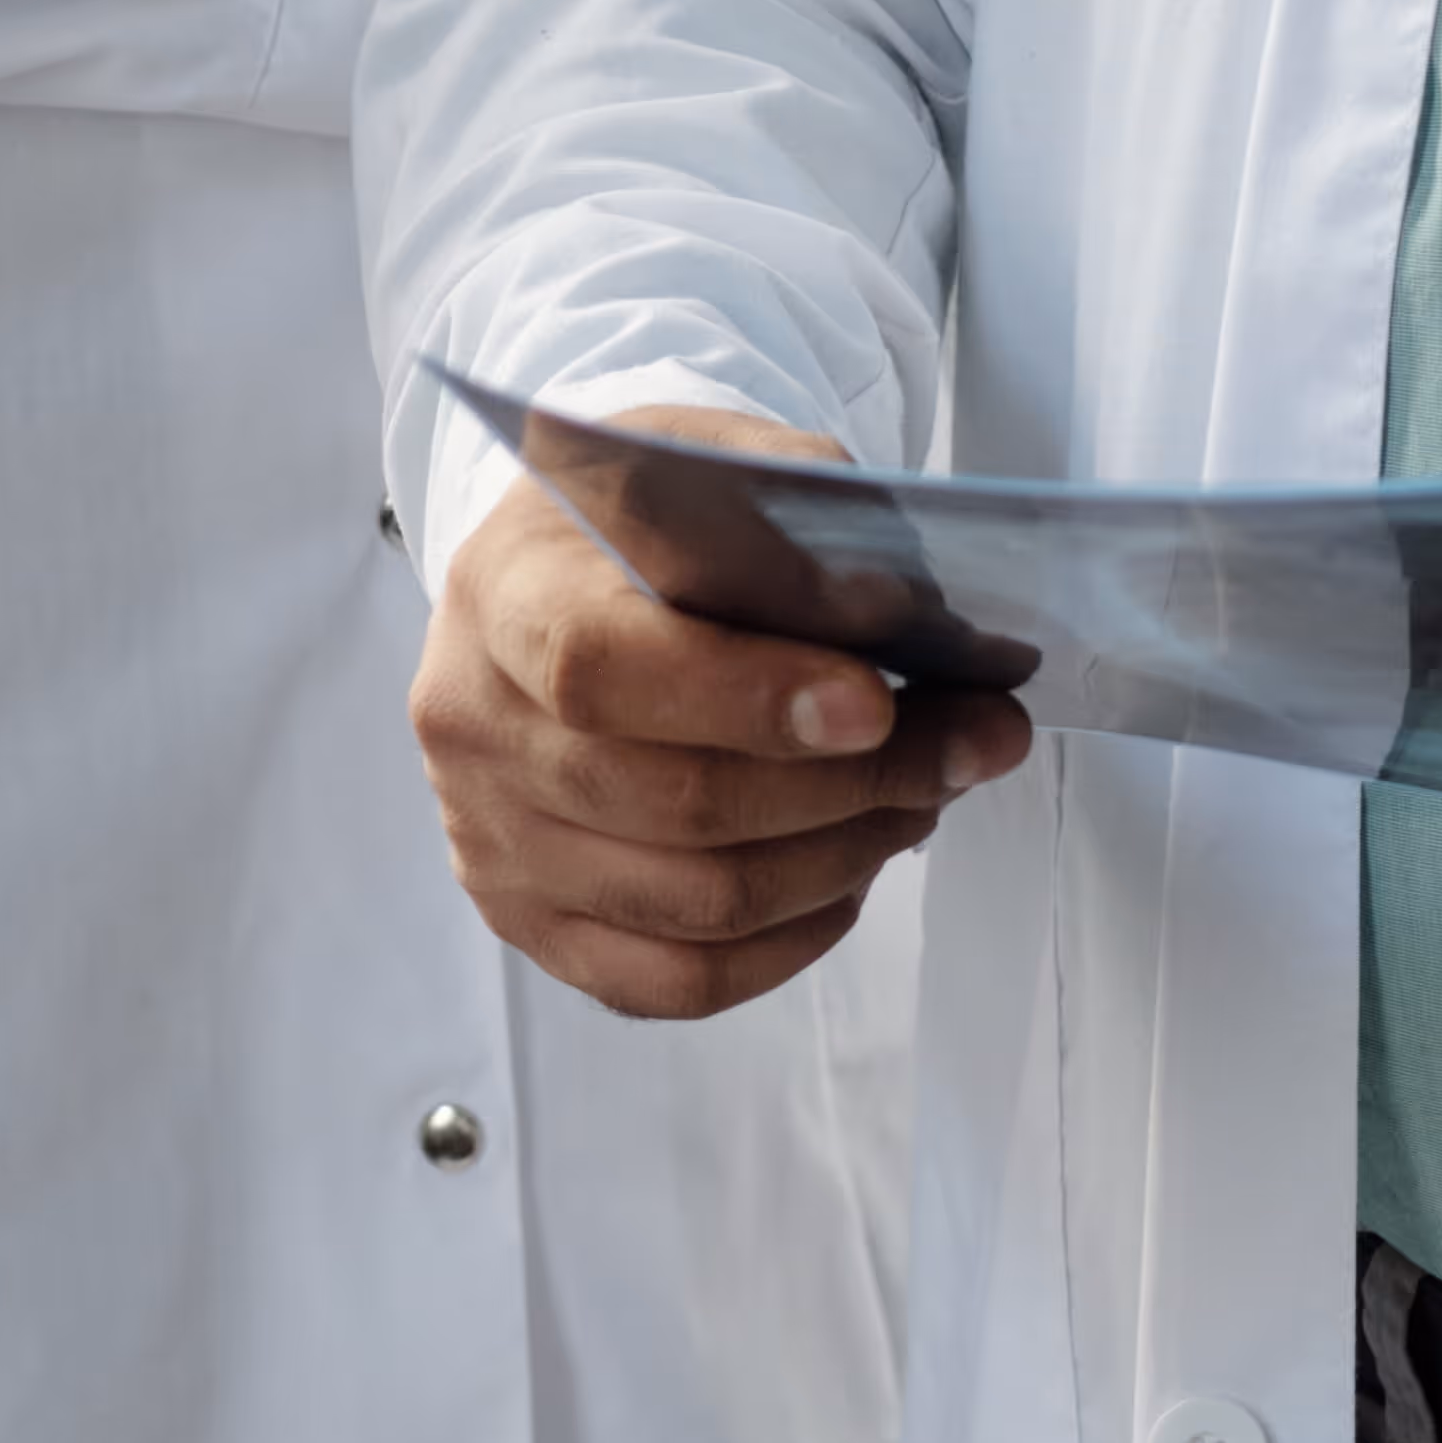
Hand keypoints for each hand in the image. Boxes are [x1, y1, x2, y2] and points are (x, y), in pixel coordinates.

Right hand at [414, 411, 1029, 1018]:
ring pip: (698, 901)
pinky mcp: (531, 922)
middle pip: (676, 802)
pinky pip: (678, 980)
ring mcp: (491, 843)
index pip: (600, 669)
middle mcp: (473, 728)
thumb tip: (902, 618)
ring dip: (846, 857)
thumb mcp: (709, 462)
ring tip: (920, 797)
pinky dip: (791, 941)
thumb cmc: (642, 522)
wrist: (549, 580)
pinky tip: (848, 875)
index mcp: (499, 594)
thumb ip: (794, 528)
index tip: (877, 702)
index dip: (746, 697)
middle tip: (968, 745)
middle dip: (855, 783)